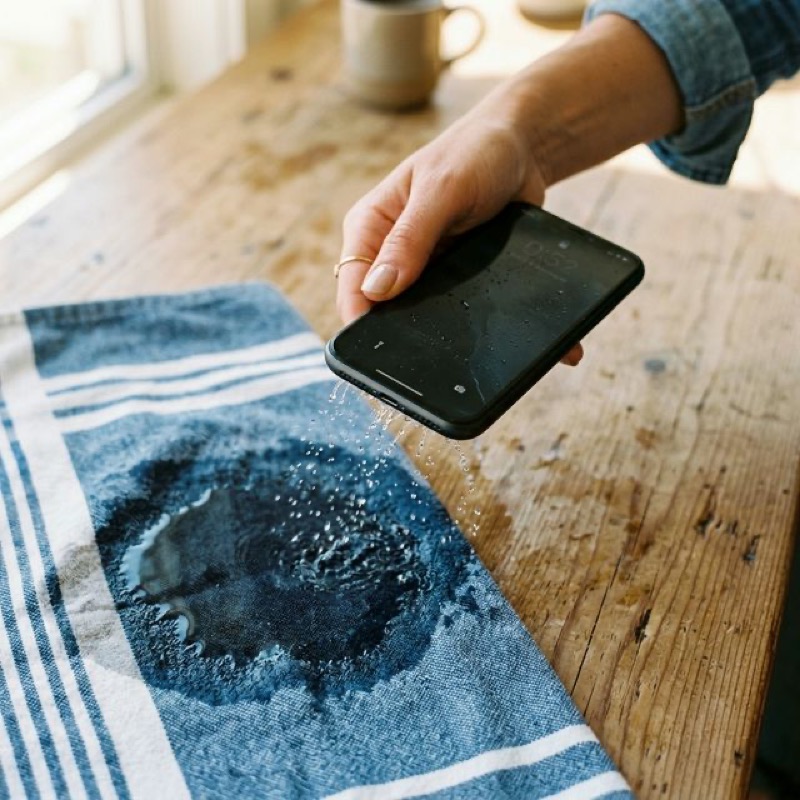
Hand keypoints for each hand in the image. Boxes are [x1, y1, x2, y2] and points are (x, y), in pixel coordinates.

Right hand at [336, 106, 583, 365]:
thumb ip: (410, 238)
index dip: (361, 320)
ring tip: (447, 345)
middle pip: (379, 306)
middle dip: (394, 328)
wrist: (523, 149)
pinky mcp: (449, 275)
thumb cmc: (475, 154)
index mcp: (370, 225)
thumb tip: (376, 290)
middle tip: (421, 352)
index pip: (351, 285)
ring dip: (427, 326)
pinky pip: (445, 307)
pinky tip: (469, 332)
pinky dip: (454, 318)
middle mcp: (388, 250)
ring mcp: (420, 266)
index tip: (382, 348)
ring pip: (412, 312)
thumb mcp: (442, 190)